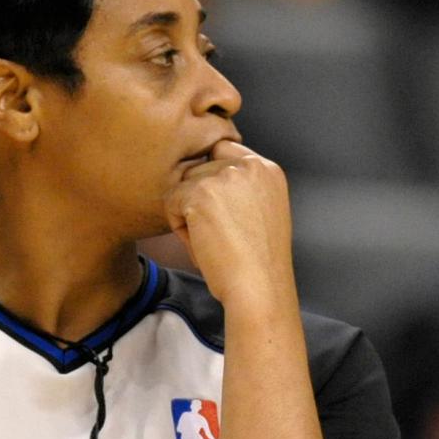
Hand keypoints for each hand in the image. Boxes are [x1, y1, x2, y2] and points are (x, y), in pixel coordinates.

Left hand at [163, 142, 295, 314]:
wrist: (259, 288)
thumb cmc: (259, 263)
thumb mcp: (263, 213)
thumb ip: (242, 189)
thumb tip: (203, 178)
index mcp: (267, 169)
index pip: (224, 150)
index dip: (213, 178)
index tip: (218, 209)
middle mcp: (249, 165)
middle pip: (200, 167)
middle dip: (200, 199)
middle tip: (220, 235)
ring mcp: (225, 176)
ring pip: (184, 184)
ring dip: (190, 213)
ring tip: (213, 241)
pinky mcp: (200, 192)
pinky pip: (171, 202)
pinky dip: (180, 228)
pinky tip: (203, 245)